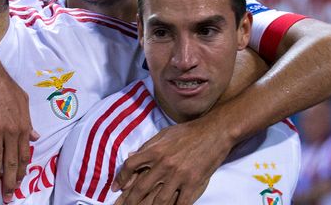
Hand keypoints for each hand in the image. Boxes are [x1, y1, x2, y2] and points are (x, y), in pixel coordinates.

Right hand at [0, 57, 37, 202]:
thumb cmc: (5, 87)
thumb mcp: (23, 102)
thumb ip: (29, 121)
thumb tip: (36, 137)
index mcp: (24, 126)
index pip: (24, 155)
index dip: (22, 172)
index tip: (19, 184)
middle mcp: (11, 131)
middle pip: (11, 163)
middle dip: (10, 183)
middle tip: (9, 198)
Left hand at [112, 116, 232, 204]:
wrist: (214, 133)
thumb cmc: (187, 132)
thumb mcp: (163, 134)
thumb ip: (147, 147)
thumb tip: (131, 156)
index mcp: (155, 151)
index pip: (130, 165)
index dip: (121, 178)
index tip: (116, 188)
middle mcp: (164, 164)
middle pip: (141, 187)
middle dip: (130, 200)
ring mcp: (179, 176)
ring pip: (158, 200)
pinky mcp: (193, 184)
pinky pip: (180, 203)